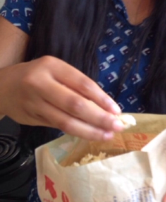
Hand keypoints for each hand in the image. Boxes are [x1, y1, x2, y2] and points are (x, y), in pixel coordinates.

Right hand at [0, 56, 122, 139]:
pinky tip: (90, 135)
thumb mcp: (57, 71)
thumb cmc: (38, 76)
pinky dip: (77, 132)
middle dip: (99, 118)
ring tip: (107, 135)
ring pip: (65, 121)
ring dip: (90, 130)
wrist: (1, 86)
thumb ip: (77, 86)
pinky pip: (58, 127)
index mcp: (52, 66)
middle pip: (75, 105)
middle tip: (117, 126)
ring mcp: (34, 103)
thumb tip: (107, 107)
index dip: (102, 99)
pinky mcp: (30, 118)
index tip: (117, 111)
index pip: (83, 84)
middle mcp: (40, 83)